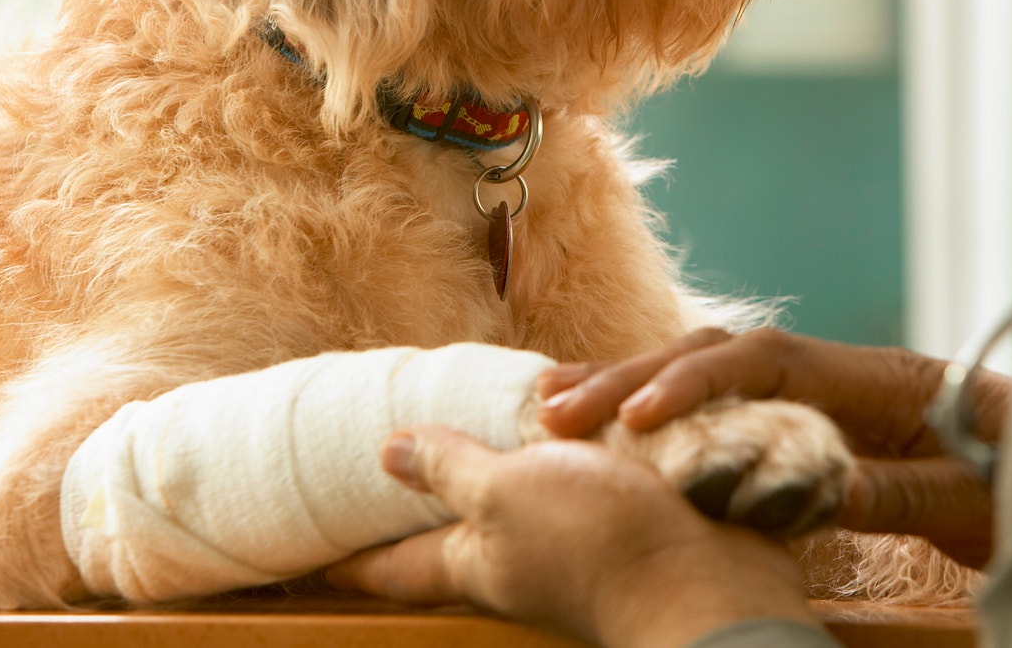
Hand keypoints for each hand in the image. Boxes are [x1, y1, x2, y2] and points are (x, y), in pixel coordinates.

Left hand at [327, 426, 815, 647]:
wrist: (705, 576)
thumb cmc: (595, 541)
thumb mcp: (505, 493)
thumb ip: (451, 469)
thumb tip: (386, 453)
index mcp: (477, 559)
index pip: (394, 568)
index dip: (349, 562)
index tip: (306, 560)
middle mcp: (517, 561)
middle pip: (451, 545)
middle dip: (418, 519)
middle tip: (380, 487)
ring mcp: (571, 548)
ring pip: (515, 513)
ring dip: (492, 480)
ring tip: (465, 445)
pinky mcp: (622, 527)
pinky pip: (575, 491)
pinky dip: (559, 464)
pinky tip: (566, 435)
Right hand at [536, 329, 1011, 566]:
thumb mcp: (971, 498)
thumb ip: (900, 489)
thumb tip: (820, 486)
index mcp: (878, 378)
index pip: (768, 362)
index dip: (697, 384)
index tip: (638, 419)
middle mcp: (843, 371)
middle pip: (722, 355)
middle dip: (636, 379)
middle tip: (558, 411)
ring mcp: (826, 390)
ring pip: (715, 373)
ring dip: (637, 386)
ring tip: (555, 404)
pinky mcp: (818, 418)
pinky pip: (732, 404)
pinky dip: (672, 408)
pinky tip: (618, 422)